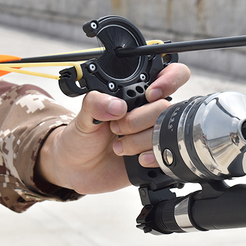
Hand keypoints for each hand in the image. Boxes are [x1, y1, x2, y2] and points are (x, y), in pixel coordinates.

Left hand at [35, 63, 190, 194]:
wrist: (76, 170)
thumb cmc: (81, 138)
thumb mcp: (82, 117)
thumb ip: (95, 103)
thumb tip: (117, 104)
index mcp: (135, 94)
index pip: (169, 75)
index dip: (169, 80)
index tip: (150, 94)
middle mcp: (148, 112)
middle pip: (166, 106)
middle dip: (139, 119)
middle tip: (117, 126)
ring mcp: (154, 134)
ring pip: (166, 131)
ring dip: (139, 141)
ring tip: (119, 145)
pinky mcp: (156, 156)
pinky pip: (168, 155)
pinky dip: (152, 157)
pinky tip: (136, 158)